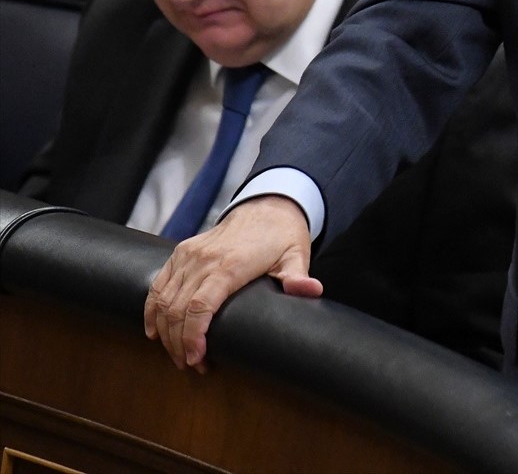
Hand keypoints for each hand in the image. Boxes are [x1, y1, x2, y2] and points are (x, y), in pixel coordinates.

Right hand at [144, 195, 320, 370]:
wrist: (267, 205)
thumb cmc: (282, 236)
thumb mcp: (296, 255)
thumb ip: (298, 276)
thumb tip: (312, 290)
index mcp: (231, 265)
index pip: (200, 305)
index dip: (193, 336)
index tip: (197, 358)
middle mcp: (204, 260)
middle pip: (178, 309)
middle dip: (179, 343)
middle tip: (192, 365)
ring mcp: (189, 255)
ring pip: (165, 300)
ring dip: (166, 332)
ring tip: (178, 355)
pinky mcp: (181, 252)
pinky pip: (158, 284)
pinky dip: (152, 310)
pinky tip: (155, 331)